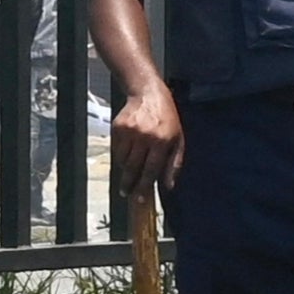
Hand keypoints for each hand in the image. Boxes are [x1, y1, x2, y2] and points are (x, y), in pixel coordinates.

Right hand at [110, 79, 183, 197]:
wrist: (148, 94)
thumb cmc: (167, 118)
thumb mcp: (178, 139)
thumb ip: (174, 163)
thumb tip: (168, 186)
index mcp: (162, 141)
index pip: (151, 169)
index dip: (144, 186)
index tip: (139, 199)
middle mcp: (145, 137)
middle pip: (133, 167)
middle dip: (129, 183)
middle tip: (126, 193)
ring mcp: (129, 132)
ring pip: (122, 160)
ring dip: (124, 170)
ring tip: (128, 173)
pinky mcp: (117, 127)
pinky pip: (115, 150)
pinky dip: (119, 156)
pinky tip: (126, 155)